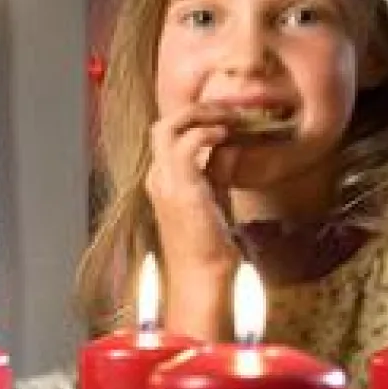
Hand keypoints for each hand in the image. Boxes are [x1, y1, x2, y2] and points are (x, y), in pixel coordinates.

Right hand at [146, 103, 241, 337]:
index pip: (171, 136)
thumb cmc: (211, 246)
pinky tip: (226, 135)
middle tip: (229, 110)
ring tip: (230, 117)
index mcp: (162, 181)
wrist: (203, 278)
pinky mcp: (180, 188)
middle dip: (197, 110)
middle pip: (163, 125)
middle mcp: (157, 178)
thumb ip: (217, 169)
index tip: (228, 118)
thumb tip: (230, 144)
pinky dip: (207, 132)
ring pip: (169, 126)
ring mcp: (164, 183)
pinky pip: (187, 143)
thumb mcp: (215, 197)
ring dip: (203, 115)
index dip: (198, 120)